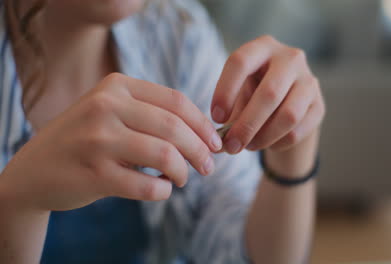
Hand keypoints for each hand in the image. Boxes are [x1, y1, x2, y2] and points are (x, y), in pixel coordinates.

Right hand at [0, 73, 221, 211]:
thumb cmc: (85, 140)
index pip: (177, 101)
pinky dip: (163, 191)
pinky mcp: (94, 173)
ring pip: (165, 154)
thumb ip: (150, 114)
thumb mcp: (111, 112)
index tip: (215, 143)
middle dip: (200, 151)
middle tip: (208, 167)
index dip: (203, 125)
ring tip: (183, 179)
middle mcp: (105, 106)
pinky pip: (148, 185)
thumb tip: (205, 135)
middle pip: (175, 127)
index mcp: (116, 86)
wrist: (34, 170)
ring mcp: (97, 139)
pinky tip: (161, 189)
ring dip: (184, 171)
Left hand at [211, 35, 324, 153]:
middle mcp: (290, 58)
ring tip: (248, 146)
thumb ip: (227, 114)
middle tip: (232, 145)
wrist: (287, 102)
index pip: (240, 62)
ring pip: (288, 115)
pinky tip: (268, 143)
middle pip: (269, 93)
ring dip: (264, 137)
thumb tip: (219, 144)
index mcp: (262, 47)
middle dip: (247, 124)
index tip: (217, 117)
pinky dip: (278, 143)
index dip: (225, 91)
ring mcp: (309, 81)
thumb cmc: (253, 94)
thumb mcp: (238, 94)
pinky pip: (298, 130)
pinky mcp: (319, 105)